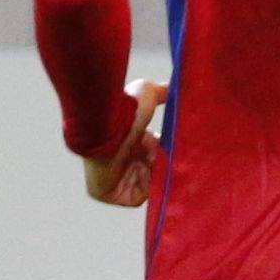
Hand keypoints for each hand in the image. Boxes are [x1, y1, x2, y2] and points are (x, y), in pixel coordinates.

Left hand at [86, 78, 165, 207]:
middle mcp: (117, 161)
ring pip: (147, 183)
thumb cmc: (125, 110)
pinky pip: (137, 197)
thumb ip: (162, 91)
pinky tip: (145, 169)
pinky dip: (146, 186)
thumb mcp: (147, 93)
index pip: (151, 155)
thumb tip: (172, 83)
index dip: (162, 151)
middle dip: (160, 163)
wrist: (106, 126)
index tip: (171, 144)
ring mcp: (113, 179)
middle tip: (164, 153)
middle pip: (150, 170)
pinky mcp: (110, 195)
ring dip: (153, 172)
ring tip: (152, 158)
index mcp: (124, 142)